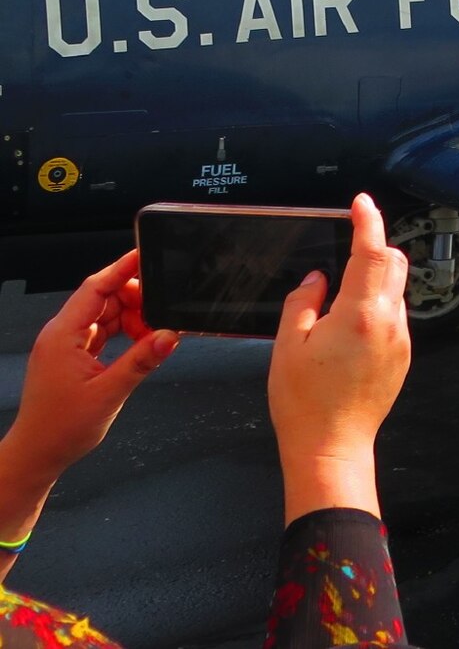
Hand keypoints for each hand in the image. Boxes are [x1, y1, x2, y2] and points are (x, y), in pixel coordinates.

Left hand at [0, 250, 177, 489]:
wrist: (37, 455)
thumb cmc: (60, 429)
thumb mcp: (109, 393)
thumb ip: (142, 360)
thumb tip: (170, 336)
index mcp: (62, 336)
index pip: (96, 287)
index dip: (123, 268)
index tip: (146, 254)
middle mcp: (61, 335)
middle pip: (104, 298)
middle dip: (135, 299)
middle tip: (162, 312)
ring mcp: (66, 345)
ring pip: (106, 314)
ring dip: (132, 319)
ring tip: (153, 335)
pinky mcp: (73, 357)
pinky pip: (102, 332)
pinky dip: (124, 332)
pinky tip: (140, 343)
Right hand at [269, 194, 411, 523]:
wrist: (332, 448)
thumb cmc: (305, 403)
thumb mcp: (288, 345)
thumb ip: (304, 301)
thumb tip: (317, 277)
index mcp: (360, 314)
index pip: (372, 252)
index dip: (367, 222)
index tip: (361, 204)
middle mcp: (389, 322)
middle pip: (394, 265)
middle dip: (374, 249)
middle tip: (345, 250)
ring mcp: (401, 340)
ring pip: (396, 291)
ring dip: (374, 281)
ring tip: (337, 303)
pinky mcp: (403, 356)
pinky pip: (394, 316)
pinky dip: (376, 307)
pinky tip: (348, 328)